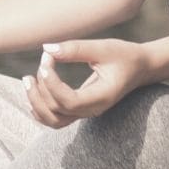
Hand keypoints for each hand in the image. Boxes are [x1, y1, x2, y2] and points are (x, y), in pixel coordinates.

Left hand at [23, 38, 150, 127]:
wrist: (139, 68)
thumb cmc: (124, 56)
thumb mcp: (104, 48)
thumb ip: (76, 49)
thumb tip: (47, 48)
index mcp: (101, 97)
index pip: (69, 101)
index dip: (52, 84)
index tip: (46, 60)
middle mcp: (92, 109)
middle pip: (57, 113)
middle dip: (40, 91)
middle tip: (38, 66)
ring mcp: (85, 112)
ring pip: (53, 120)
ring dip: (36, 102)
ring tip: (28, 79)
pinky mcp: (79, 108)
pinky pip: (55, 118)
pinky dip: (40, 109)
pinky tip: (33, 91)